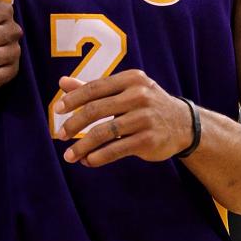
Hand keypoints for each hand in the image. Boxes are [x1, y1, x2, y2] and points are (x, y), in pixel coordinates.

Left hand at [54, 70, 194, 165]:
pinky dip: (98, 157)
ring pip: (104, 132)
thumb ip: (93, 88)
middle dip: (74, 124)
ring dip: (82, 146)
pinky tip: (88, 161)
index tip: (56, 110)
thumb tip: (62, 82)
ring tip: (69, 156)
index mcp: (131, 79)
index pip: (94, 88)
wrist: (184, 124)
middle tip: (60, 135)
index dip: (73, 99)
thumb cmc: (146, 104)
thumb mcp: (125, 90)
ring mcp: (145, 118)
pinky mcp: (149, 140)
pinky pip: (116, 149)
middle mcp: (139, 96)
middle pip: (96, 110)